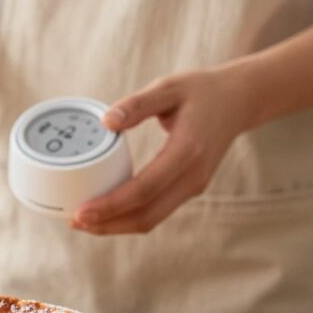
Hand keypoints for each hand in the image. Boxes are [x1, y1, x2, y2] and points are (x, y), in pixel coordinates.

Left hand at [72, 68, 254, 234]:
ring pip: (151, 219)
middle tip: (74, 221)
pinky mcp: (188, 189)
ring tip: (83, 221)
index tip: (81, 212)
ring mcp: (193, 186)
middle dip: (108, 223)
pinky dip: (129, 217)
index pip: (144, 190)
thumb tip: (106, 121)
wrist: (238, 101)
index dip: (111, 205)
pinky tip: (106, 212)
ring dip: (116, 225)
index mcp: (187, 151)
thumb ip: (137, 104)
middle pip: (146, 215)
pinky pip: (156, 211)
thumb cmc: (200, 91)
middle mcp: (193, 176)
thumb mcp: (168, 87)